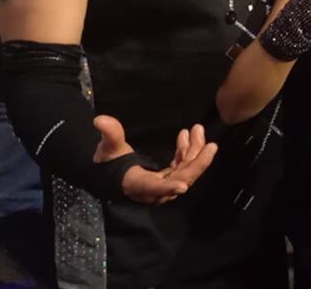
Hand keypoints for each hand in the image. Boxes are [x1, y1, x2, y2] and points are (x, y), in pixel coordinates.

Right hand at [92, 115, 217, 204]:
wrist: (110, 172)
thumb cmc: (108, 162)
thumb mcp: (107, 149)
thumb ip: (110, 135)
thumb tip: (100, 120)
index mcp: (138, 184)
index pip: (154, 188)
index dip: (168, 188)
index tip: (183, 186)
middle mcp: (154, 190)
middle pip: (181, 179)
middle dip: (197, 162)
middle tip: (210, 144)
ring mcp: (163, 185)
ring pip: (185, 172)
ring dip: (194, 152)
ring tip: (197, 130)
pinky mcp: (167, 179)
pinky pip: (182, 168)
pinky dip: (186, 153)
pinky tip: (186, 136)